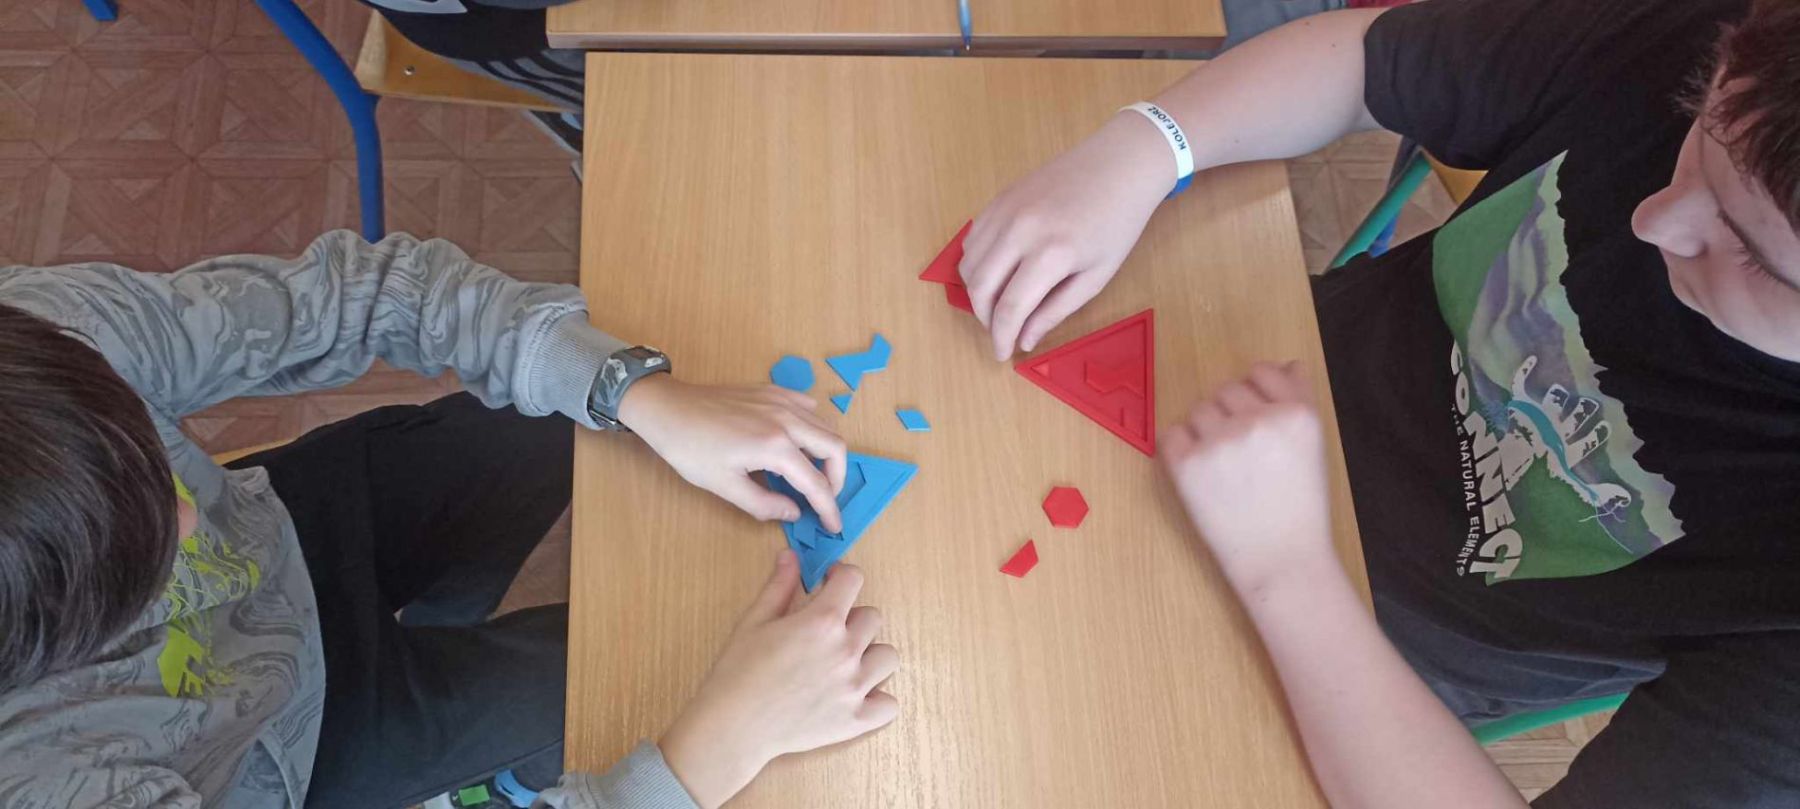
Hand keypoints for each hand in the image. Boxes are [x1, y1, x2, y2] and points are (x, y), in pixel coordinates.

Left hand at [620, 375, 847, 532]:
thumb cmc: (690, 450)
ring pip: (825, 424)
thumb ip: (764, 504)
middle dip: (837, 478)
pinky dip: (813, 428)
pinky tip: (799, 442)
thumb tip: (794, 512)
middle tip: (824, 498)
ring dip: (827, 452)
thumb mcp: (724, 486)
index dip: (828, 508)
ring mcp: (781, 401)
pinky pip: (808, 407)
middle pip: (835, 447)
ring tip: (812, 474)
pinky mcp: (772, 391)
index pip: (816, 483)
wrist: (667, 408)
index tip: (833, 525)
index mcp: (776, 447)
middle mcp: (787, 420)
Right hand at [660, 553, 898, 807]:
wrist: (733, 726)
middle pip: (872, 617)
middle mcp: (846, 651)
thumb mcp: (754, 621)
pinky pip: (889, 705)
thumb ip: (779, 586)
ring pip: (887, 657)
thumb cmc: (738, 672)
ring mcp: (855, 688)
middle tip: (826, 633)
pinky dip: (876, 699)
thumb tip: (791, 556)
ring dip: (869, 656)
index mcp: (822, 621)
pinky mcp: (856, 720)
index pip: (853, 579)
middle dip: (851, 618)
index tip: (828, 586)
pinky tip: (854, 696)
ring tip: (843, 665)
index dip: (840, 577)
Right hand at [961, 111, 1175, 360]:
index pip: (1010, 308)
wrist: (1120, 163)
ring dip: (976, 291)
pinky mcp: (999, 197)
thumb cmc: (1117, 223)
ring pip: (968, 263)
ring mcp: (1005, 210)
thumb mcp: (1096, 276)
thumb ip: (1056, 310)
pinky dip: (976, 262)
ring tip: (998, 303)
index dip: (1001, 337)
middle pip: (980, 287)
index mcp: (1051, 254)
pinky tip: (996, 271)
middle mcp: (1020, 230)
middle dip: (984, 318)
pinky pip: (972, 238)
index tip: (1003, 354)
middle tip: (999, 331)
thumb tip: (1025, 339)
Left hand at [1160, 362, 1332, 592]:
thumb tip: (1287, 365)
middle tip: (1242, 454)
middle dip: (1230, 415)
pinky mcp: (1187, 464)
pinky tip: (1202, 474)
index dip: (1255, 394)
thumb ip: (1299, 400)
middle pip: (1226, 390)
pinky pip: (1172, 434)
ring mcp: (1220, 442)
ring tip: (1225, 469)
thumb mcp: (1313, 447)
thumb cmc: (1299, 505)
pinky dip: (1181, 449)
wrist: (1281, 559)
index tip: (1255, 419)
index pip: (1261, 372)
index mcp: (1296, 413)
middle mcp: (1258, 421)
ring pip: (1199, 410)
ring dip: (1206, 432)